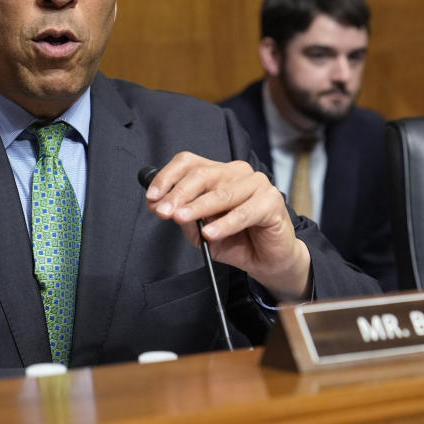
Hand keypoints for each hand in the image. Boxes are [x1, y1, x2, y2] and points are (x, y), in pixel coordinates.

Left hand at [143, 151, 310, 300]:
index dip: (167, 177)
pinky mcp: (272, 201)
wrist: (267, 260)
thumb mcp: (200, 231)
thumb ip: (184, 216)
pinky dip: (224, 223)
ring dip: (198, 207)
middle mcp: (237, 172)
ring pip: (222, 192)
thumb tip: (161, 206)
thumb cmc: (235, 240)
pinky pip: (244, 212)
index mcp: (218, 172)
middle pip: (202, 174)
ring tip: (180, 218)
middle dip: (178, 194)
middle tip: (163, 212)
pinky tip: (210, 233)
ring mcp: (257, 183)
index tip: (152, 198)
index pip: (188, 163)